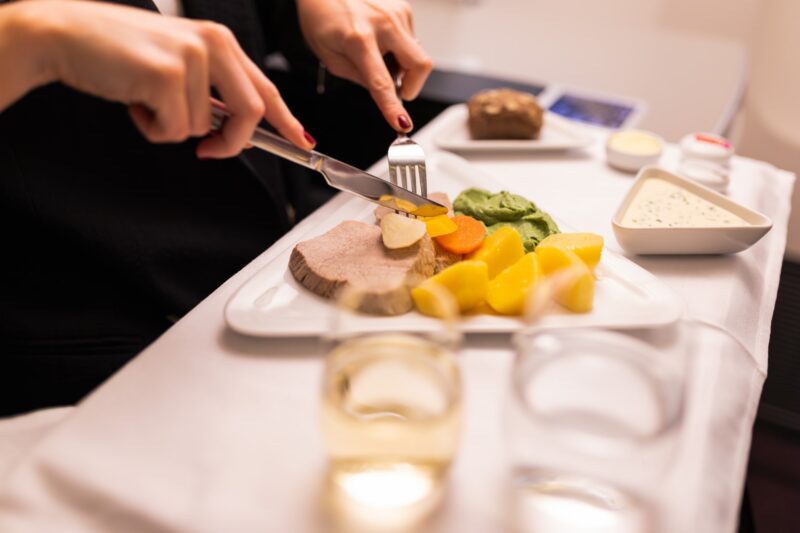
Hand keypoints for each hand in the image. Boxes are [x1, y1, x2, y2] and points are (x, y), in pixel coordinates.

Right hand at [5, 0, 313, 157]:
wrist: (62, 34)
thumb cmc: (117, 52)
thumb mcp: (177, 63)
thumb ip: (210, 90)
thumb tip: (231, 131)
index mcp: (219, 39)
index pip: (265, 86)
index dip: (287, 118)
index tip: (304, 141)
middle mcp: (213, 43)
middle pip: (251, 113)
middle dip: (230, 142)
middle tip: (207, 151)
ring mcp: (192, 59)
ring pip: (204, 128)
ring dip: (171, 127)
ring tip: (144, 98)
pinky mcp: (168, 77)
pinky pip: (175, 131)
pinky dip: (152, 128)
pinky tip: (133, 101)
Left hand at [296, 0, 432, 131]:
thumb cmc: (321, 16)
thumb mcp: (329, 56)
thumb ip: (358, 77)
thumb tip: (384, 92)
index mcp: (358, 39)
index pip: (382, 83)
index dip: (393, 108)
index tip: (403, 124)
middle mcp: (383, 23)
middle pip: (420, 66)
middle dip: (413, 85)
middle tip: (396, 88)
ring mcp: (397, 12)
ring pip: (416, 54)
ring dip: (401, 64)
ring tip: (376, 53)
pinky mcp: (403, 8)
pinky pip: (411, 40)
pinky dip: (398, 48)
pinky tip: (380, 39)